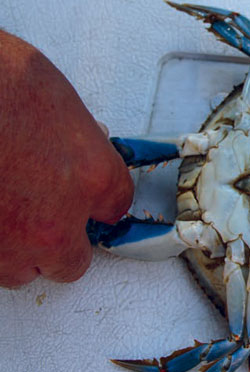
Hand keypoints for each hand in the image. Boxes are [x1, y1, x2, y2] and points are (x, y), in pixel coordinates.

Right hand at [0, 31, 132, 287]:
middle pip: (71, 260)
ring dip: (15, 250)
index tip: (85, 196)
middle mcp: (56, 221)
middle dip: (58, 241)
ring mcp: (8, 243)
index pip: (116, 207)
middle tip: (39, 212)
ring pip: (21, 272)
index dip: (97, 201)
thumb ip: (71, 135)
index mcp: (93, 177)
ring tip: (4, 213)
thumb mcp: (54, 99)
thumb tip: (70, 138)